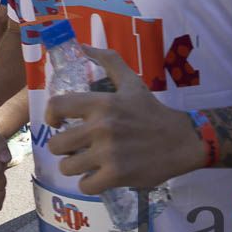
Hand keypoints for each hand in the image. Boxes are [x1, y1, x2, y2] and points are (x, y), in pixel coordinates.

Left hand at [45, 46, 204, 193]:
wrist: (181, 140)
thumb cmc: (152, 111)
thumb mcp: (132, 82)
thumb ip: (108, 61)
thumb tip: (83, 46)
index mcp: (102, 103)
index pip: (57, 106)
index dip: (49, 116)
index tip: (57, 123)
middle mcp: (101, 127)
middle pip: (56, 144)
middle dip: (63, 147)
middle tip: (75, 147)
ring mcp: (108, 153)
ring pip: (67, 167)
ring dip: (74, 167)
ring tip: (86, 162)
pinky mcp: (116, 175)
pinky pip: (85, 185)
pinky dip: (89, 183)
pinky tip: (99, 176)